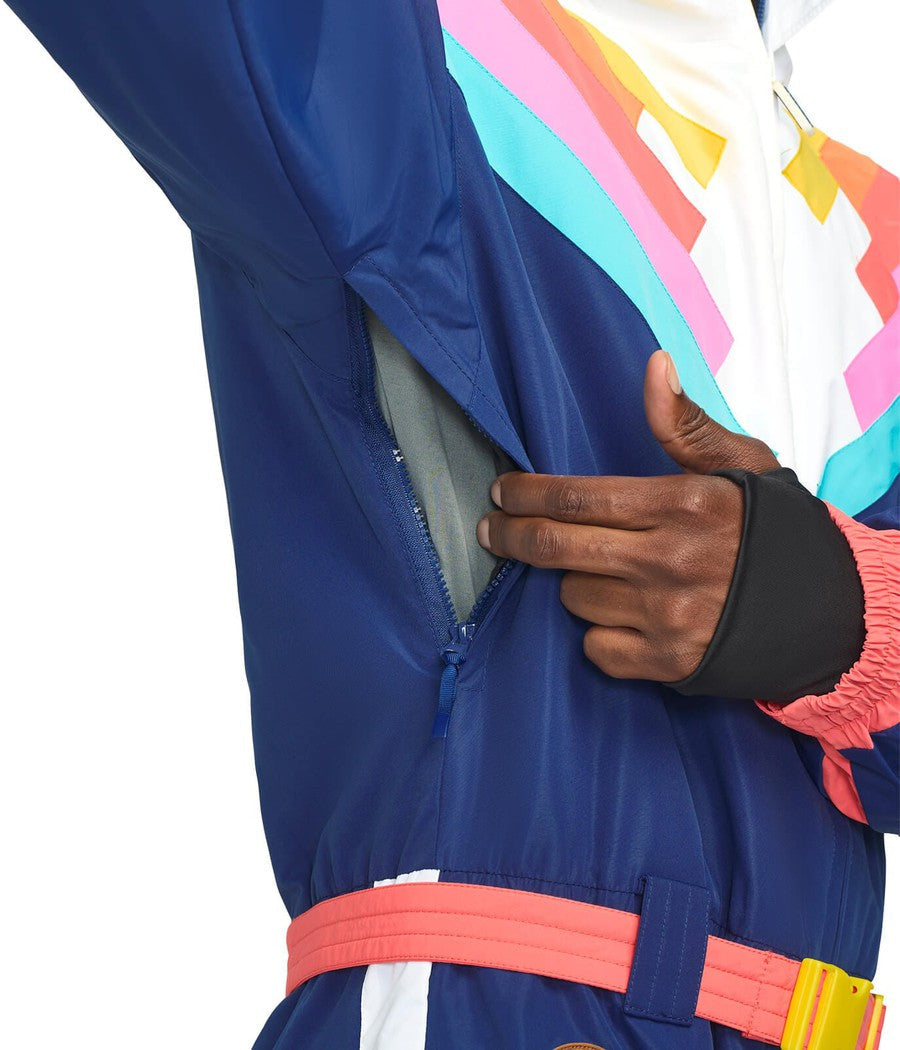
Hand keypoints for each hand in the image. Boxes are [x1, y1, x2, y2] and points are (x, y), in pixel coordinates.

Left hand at [476, 349, 778, 681]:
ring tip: (605, 573)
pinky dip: (599, 633)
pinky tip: (625, 616)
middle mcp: (670, 560)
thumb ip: (687, 424)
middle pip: (558, 547)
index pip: (577, 496)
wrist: (830, 612)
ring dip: (574, 583)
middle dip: (512, 536)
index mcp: (683, 504)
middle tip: (494, 530)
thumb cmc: (776, 531)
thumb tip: (654, 365)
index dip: (526, 494)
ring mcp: (668, 616)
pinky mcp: (670, 663)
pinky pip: (596, 648)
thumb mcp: (744, 465)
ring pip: (575, 598)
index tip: (500, 492)